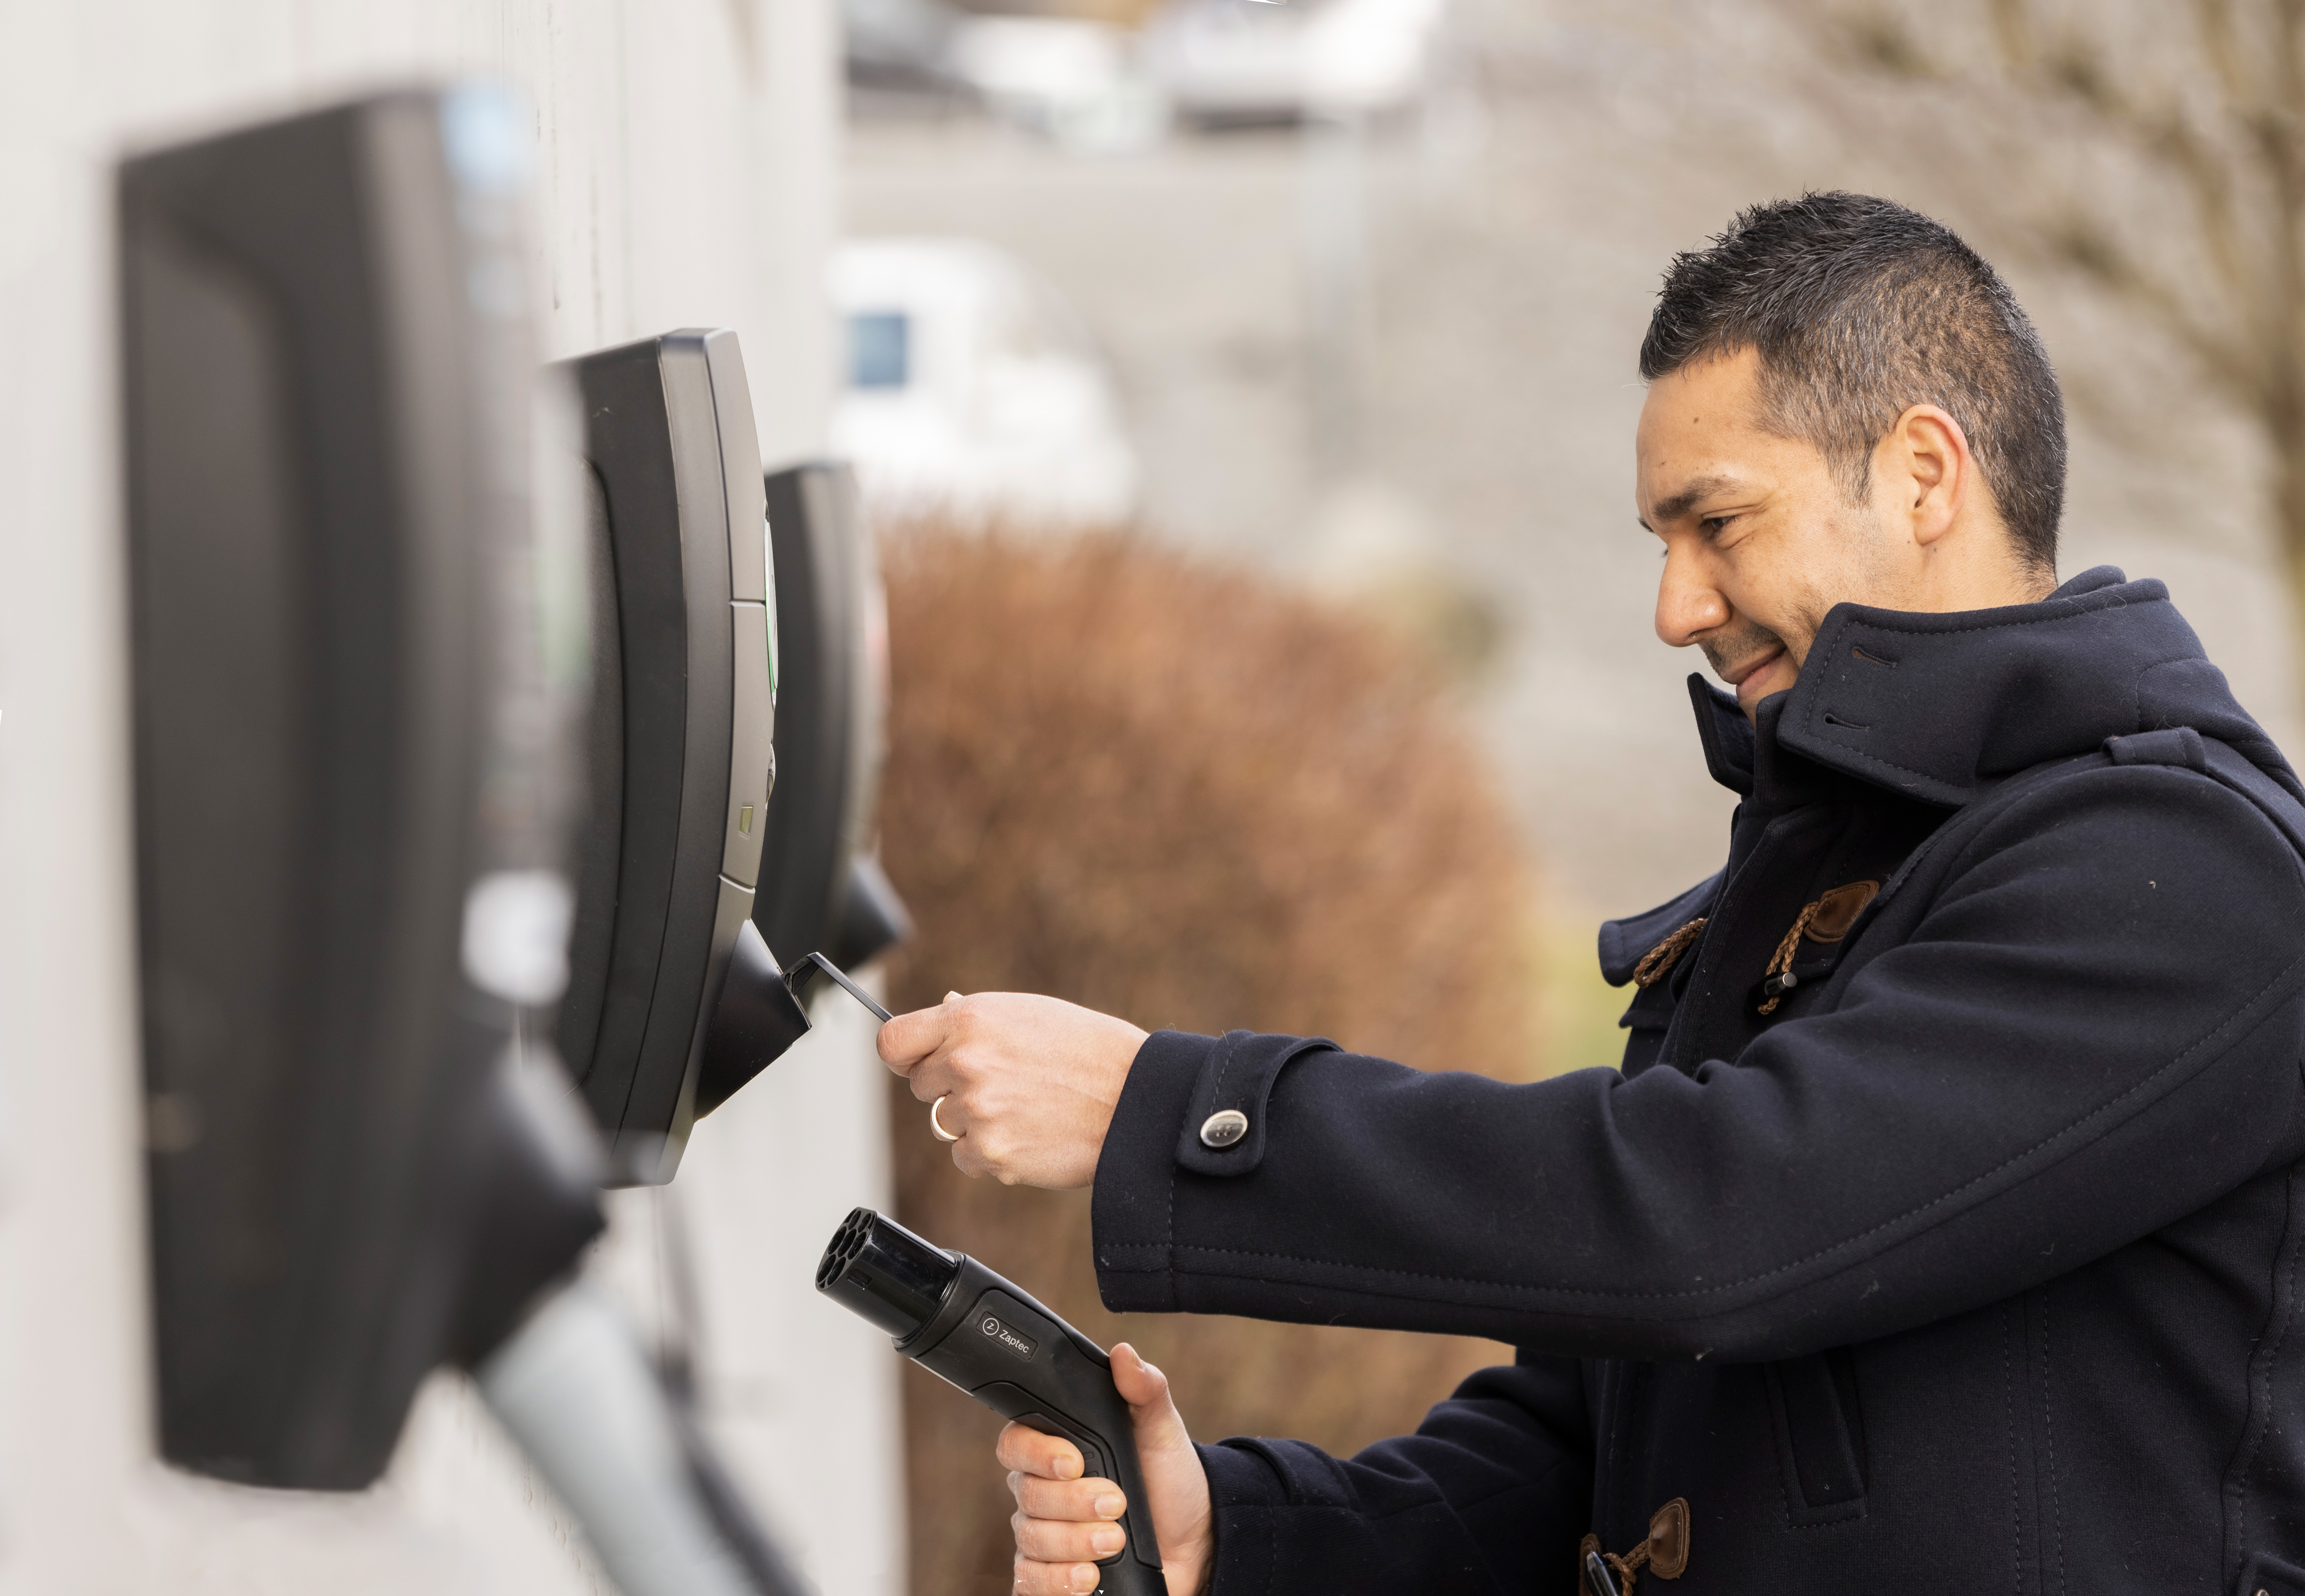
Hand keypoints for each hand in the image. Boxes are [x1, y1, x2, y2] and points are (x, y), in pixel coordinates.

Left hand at [877, 992, 1148, 1187]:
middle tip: (1002, 1084)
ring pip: (944, 1124)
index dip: (905, 1056)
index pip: (893, 1042)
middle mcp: (965, 1063)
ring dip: (974, 1122)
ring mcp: (976, 1111)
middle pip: (919, 1086)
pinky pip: (966, 1157)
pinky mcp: (992, 1153)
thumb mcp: (1029, 1013)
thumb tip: (940, 1012)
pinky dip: (992, 1152)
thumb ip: (975, 1019)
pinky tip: (1030, 1134)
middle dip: (950, 1088)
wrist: (1136, 1098)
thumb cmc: (1089, 1050)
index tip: (918, 1063)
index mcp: (969, 1020)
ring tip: (1025, 1108)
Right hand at [1002, 1344, 1212, 1595]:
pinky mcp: (1052, 1576)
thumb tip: (1125, 1355)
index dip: (1038, 1453)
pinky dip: (1057, 1581)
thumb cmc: (1170, 1481)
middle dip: (1073, 1502)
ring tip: (1115, 1541)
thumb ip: (1144, 1390)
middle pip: (1026, 1497)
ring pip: (1031, 1541)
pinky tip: (1088, 1576)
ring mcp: (1045, 1537)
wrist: (1195, 1541)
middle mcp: (1042, 1493)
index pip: (1016, 1444)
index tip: (1075, 1460)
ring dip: (1074, 1542)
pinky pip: (1030, 1581)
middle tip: (1116, 1503)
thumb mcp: (1162, 1430)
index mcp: (1057, 1450)